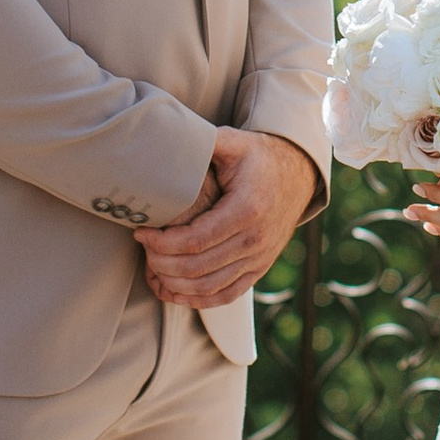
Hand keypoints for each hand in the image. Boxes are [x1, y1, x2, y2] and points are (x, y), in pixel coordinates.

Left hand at [140, 128, 319, 310]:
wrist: (298, 174)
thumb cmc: (259, 157)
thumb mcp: (235, 142)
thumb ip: (205, 142)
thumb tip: (171, 139)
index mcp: (247, 209)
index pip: (195, 240)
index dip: (161, 242)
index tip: (141, 232)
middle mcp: (255, 239)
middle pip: (197, 268)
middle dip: (162, 263)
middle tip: (143, 250)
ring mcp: (259, 258)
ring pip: (209, 287)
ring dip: (175, 285)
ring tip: (153, 268)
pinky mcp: (259, 268)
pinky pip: (227, 295)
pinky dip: (198, 300)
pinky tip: (175, 293)